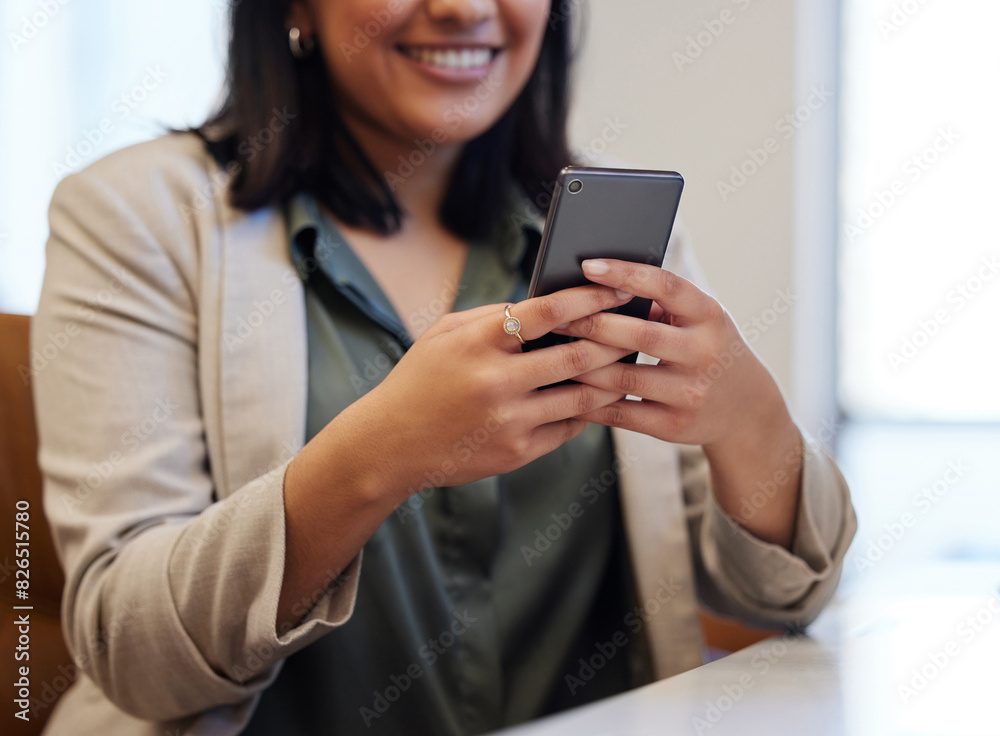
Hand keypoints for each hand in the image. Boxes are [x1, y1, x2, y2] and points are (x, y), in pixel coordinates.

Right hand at [311, 283, 634, 509]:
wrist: (390, 443)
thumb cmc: (419, 380)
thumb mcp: (445, 334)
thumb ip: (494, 317)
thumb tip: (549, 306)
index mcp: (478, 343)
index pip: (548, 312)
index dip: (589, 298)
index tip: (617, 289)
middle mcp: (497, 382)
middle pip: (577, 355)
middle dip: (615, 338)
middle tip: (638, 326)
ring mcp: (509, 421)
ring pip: (582, 395)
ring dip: (610, 377)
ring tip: (628, 362)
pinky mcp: (517, 452)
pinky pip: (568, 427)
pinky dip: (587, 409)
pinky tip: (597, 396)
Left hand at [555, 259, 790, 448]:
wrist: (746, 409)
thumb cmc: (708, 350)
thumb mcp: (701, 320)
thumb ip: (662, 303)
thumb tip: (597, 284)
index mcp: (710, 316)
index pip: (667, 287)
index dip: (627, 274)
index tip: (589, 266)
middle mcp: (704, 353)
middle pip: (639, 335)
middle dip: (592, 324)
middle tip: (556, 317)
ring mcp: (690, 393)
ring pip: (624, 378)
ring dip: (584, 366)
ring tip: (554, 353)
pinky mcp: (674, 426)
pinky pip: (622, 413)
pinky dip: (591, 403)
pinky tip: (567, 391)